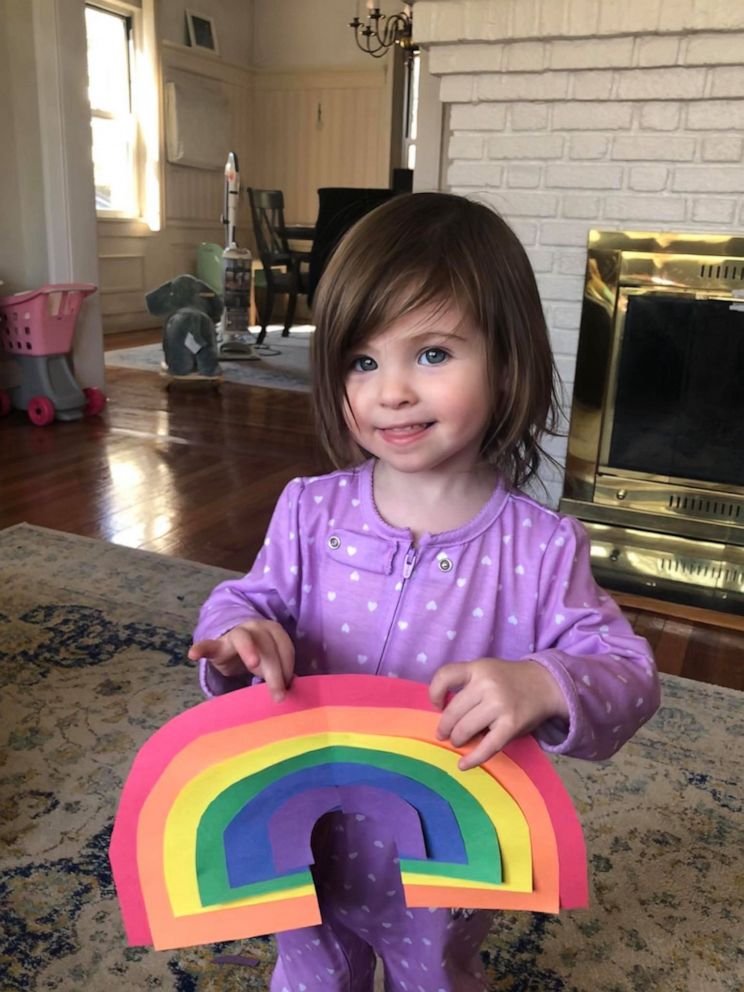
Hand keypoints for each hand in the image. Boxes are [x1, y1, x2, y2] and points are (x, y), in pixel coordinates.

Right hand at [189, 619, 294, 701]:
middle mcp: (256, 627)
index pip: (284, 648)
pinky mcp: (216, 644)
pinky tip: (193, 655)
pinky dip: (200, 648)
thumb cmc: (260, 654)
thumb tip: (294, 684)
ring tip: (254, 663)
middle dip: (274, 671)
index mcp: (273, 630)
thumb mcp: (272, 661)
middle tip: (278, 694)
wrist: (233, 645)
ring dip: (249, 650)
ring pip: (243, 639)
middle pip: (267, 647)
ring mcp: (234, 634)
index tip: (288, 687)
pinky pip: (208, 645)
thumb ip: (282, 669)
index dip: (288, 667)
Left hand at [429, 658, 567, 770]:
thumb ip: (466, 683)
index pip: (444, 676)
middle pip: (453, 711)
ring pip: (465, 729)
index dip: (434, 693)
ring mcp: (499, 705)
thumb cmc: (509, 679)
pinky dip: (472, 759)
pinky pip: (487, 746)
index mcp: (477, 668)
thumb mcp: (486, 669)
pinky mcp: (511, 725)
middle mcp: (487, 684)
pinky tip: (463, 764)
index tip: (437, 705)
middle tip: (444, 734)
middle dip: (445, 727)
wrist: (545, 684)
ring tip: (457, 742)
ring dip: (456, 740)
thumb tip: (442, 712)